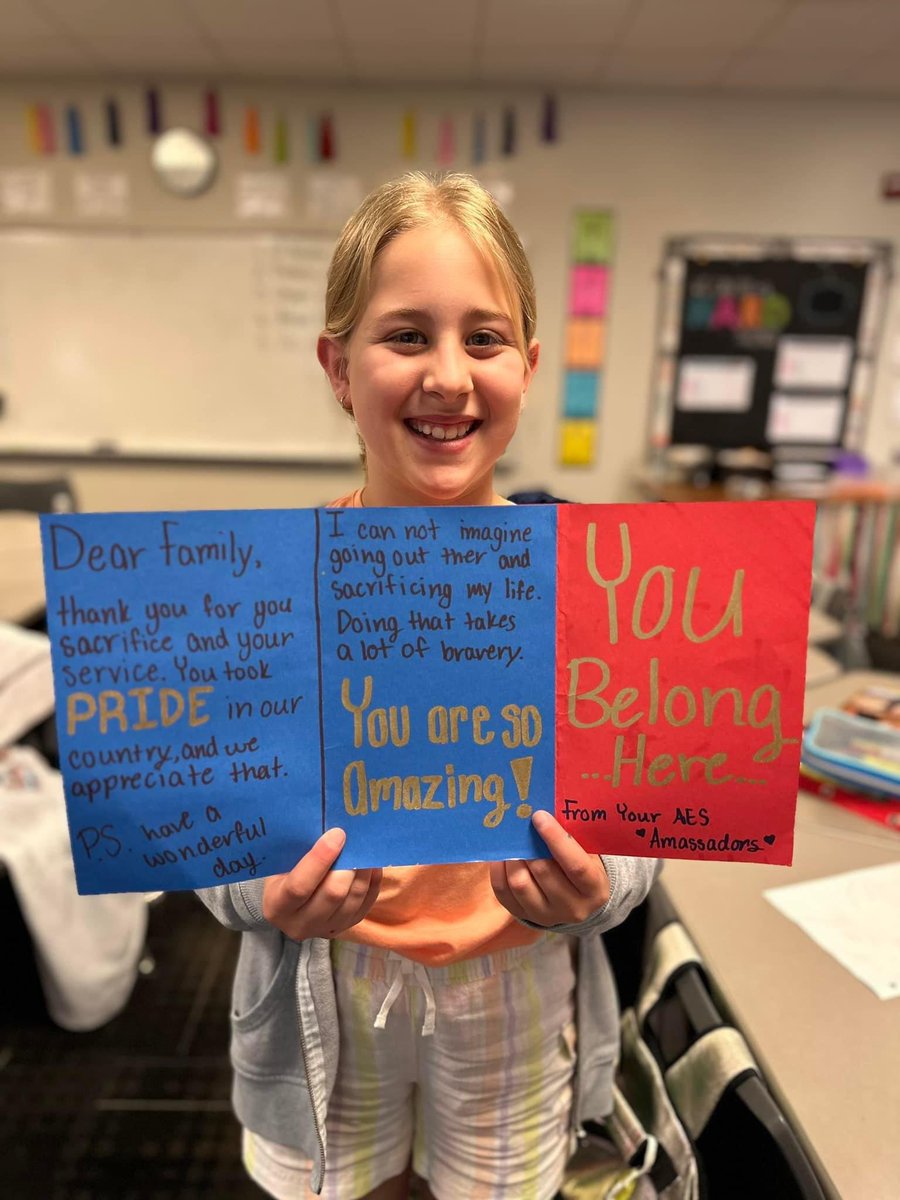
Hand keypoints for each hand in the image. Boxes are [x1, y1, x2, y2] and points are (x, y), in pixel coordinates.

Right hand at [262, 828, 381, 940]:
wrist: (289, 901)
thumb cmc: (284, 872)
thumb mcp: (281, 863)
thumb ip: (301, 850)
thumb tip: (331, 827)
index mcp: (277, 906)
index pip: (299, 886)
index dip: (320, 858)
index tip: (337, 834)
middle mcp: (299, 924)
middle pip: (332, 895)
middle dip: (348, 864)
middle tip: (355, 840)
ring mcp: (324, 930)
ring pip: (353, 899)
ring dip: (363, 871)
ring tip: (366, 848)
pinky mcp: (345, 927)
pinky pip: (366, 904)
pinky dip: (372, 882)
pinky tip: (371, 863)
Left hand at [490, 810, 609, 926]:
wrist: (578, 901)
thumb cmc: (583, 866)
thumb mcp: (587, 853)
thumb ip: (570, 837)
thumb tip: (540, 812)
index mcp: (594, 889)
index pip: (575, 865)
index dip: (555, 838)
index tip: (538, 816)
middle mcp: (572, 907)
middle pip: (543, 873)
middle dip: (528, 845)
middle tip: (518, 824)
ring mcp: (547, 916)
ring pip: (520, 885)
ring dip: (511, 857)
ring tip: (509, 840)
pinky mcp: (524, 916)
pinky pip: (503, 893)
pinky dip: (498, 870)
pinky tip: (501, 855)